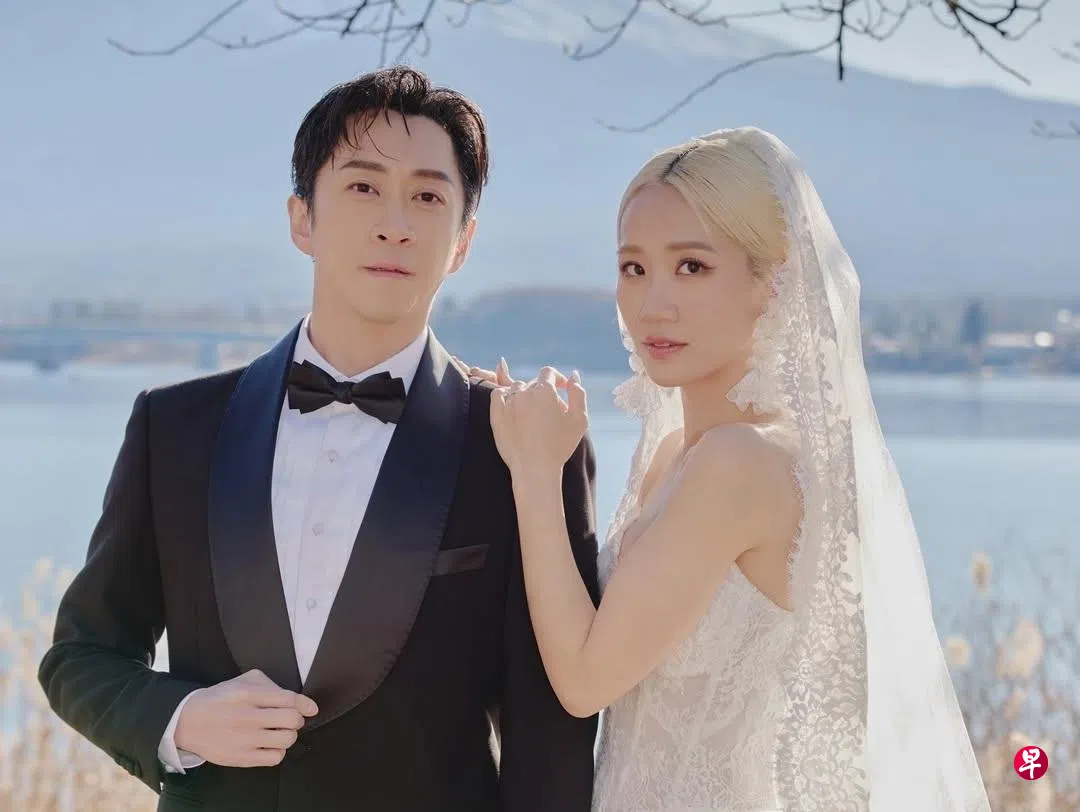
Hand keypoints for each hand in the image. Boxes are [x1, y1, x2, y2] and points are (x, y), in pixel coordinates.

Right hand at [174, 669, 317, 767]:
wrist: (188, 722)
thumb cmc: (220, 699)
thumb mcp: (242, 681)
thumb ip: (269, 685)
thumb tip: (295, 699)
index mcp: (247, 694)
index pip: (288, 699)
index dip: (305, 704)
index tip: (310, 708)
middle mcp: (247, 716)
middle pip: (292, 720)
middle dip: (296, 719)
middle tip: (289, 719)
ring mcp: (244, 739)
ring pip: (287, 739)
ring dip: (288, 735)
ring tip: (279, 731)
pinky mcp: (240, 758)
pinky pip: (275, 757)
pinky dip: (278, 751)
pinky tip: (270, 744)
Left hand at [490, 365, 586, 478]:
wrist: (535, 469)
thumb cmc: (560, 446)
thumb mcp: (580, 419)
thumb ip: (578, 393)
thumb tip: (573, 376)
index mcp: (545, 391)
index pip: (549, 373)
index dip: (557, 378)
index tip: (561, 388)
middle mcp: (524, 393)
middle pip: (534, 382)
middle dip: (543, 392)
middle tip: (550, 410)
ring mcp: (508, 403)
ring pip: (516, 388)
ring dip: (525, 394)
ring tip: (532, 412)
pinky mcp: (496, 415)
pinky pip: (497, 395)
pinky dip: (504, 396)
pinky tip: (513, 407)